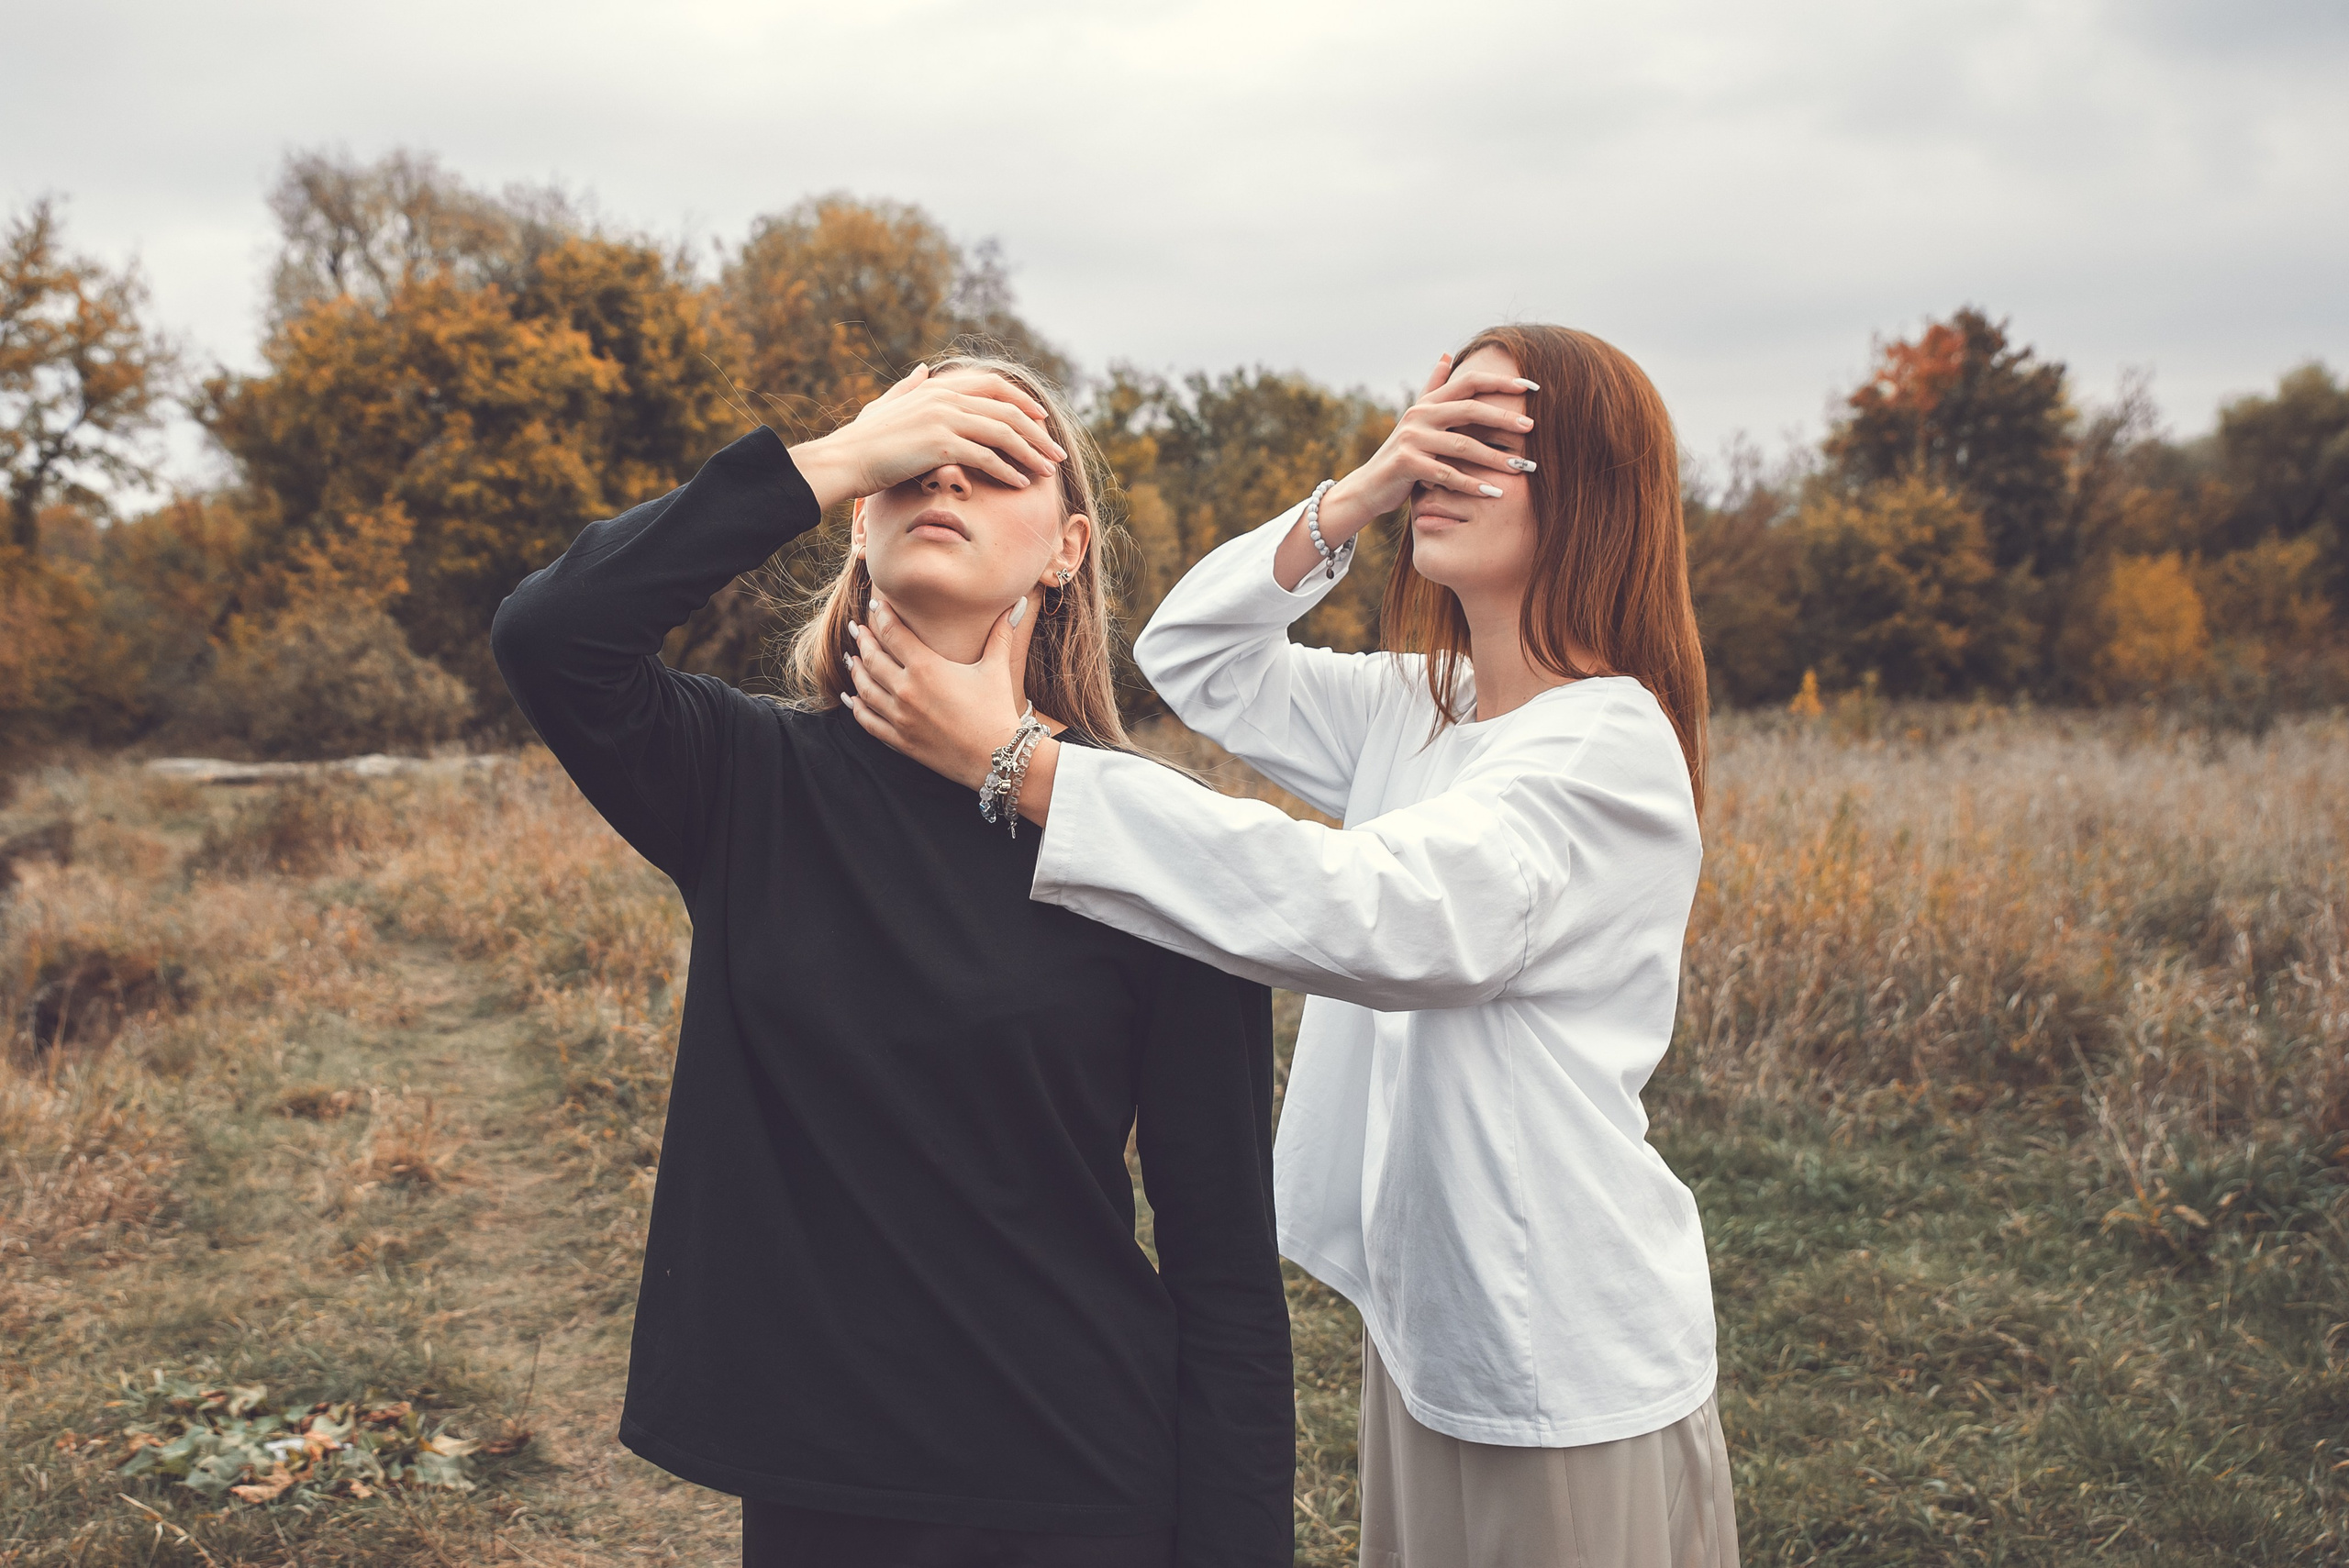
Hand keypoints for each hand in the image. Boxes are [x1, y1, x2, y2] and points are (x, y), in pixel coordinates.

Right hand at [788, 364, 1068, 508]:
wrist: (844, 460)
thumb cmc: (863, 440)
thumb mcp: (886, 405)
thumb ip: (908, 387)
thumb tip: (921, 369)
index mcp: (937, 388)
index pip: (993, 386)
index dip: (1021, 401)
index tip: (1041, 419)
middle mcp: (944, 399)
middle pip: (1006, 411)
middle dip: (1037, 432)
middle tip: (1056, 453)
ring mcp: (944, 421)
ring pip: (1003, 433)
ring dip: (1030, 453)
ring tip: (1047, 471)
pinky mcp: (941, 447)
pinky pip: (987, 458)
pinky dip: (1008, 470)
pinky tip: (1021, 483)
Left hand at [842, 592, 1043, 792]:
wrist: (998, 758)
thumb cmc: (997, 711)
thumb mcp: (996, 668)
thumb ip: (1001, 634)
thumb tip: (1019, 604)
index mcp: (926, 667)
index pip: (893, 633)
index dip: (881, 616)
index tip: (875, 606)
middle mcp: (906, 689)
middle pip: (872, 657)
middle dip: (863, 640)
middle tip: (858, 629)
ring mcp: (900, 717)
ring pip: (864, 688)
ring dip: (856, 670)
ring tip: (853, 658)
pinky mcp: (900, 740)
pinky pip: (868, 721)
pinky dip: (856, 708)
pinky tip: (851, 698)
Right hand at [1314, 353, 1537, 542]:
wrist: (1369, 487)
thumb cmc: (1402, 455)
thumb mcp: (1417, 419)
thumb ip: (1433, 388)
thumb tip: (1447, 355)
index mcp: (1428, 403)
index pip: (1469, 383)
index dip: (1500, 382)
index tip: (1532, 387)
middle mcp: (1419, 416)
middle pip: (1470, 410)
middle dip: (1504, 418)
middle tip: (1532, 427)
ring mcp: (1412, 439)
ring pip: (1462, 446)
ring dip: (1495, 458)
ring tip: (1522, 468)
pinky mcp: (1406, 464)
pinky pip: (1446, 474)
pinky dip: (1471, 484)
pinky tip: (1493, 492)